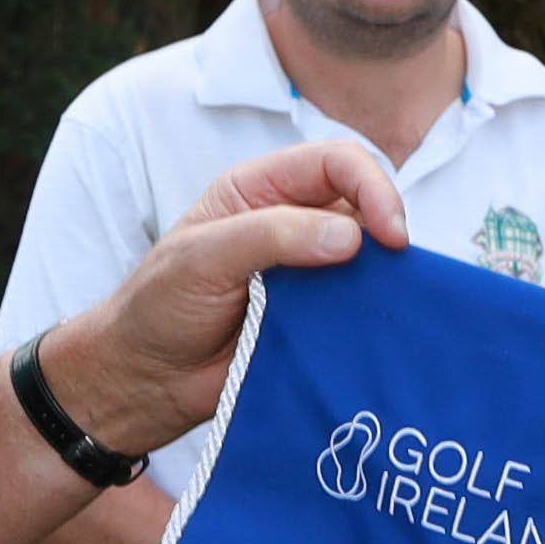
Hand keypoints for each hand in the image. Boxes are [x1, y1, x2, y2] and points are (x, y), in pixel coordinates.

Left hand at [41, 140, 409, 461]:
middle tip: (398, 266)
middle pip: (363, 203)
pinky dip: (377, 314)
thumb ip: (271, 236)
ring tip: (390, 300)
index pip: (335, 162)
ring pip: (370, 257)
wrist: (146, 381)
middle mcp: (292, 222)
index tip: (388, 233)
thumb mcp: (202, 258)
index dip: (371, 186)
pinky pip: (361, 307)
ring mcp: (309, 272)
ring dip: (385, 275)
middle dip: (387, 227)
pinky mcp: (318, 318)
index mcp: (260, 190)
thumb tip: (351, 235)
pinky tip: (381, 328)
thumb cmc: (158, 307)